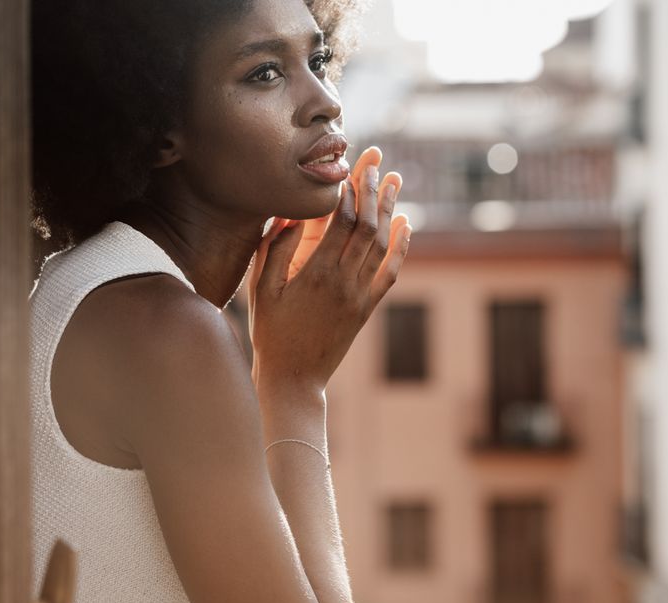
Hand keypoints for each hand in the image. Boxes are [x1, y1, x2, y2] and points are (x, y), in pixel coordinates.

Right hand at [247, 147, 411, 394]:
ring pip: (382, 243)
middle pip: (367, 224)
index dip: (348, 189)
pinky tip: (406, 224)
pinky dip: (401, 246)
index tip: (350, 164)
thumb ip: (274, 251)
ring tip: (394, 178)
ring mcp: (360, 295)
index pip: (341, 219)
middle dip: (372, 187)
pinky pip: (390, 272)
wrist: (295, 379)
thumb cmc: (271, 334)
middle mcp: (344, 280)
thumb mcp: (262, 291)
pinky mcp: (367, 308)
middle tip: (376, 157)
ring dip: (389, 208)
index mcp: (316, 272)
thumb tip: (289, 215)